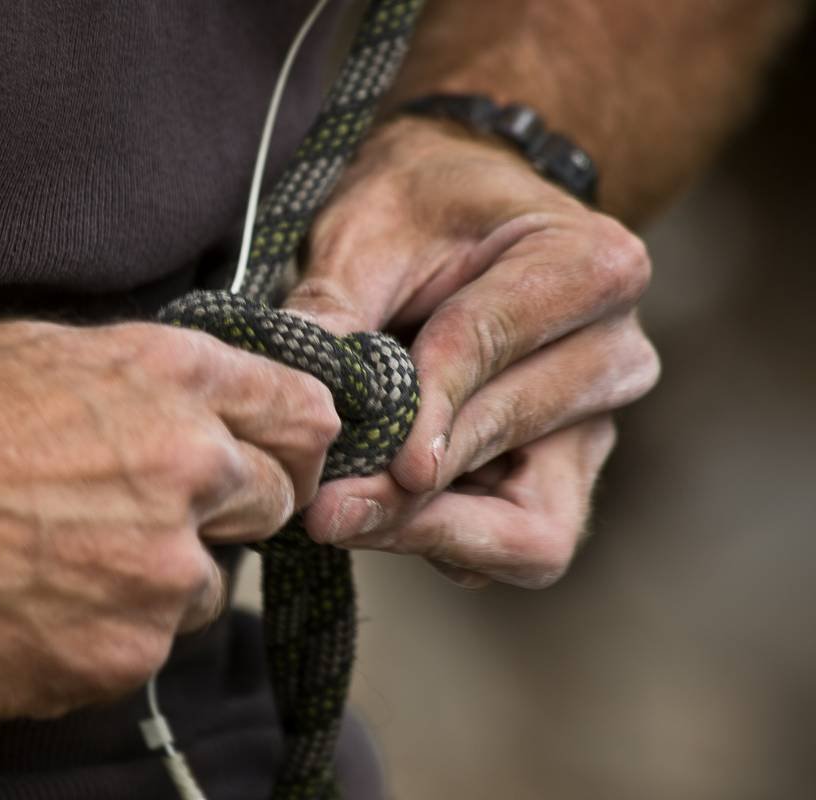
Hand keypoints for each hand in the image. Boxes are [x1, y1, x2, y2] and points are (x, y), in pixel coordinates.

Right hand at [0, 322, 336, 717]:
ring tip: (68, 562)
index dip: (297, 439)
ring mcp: (161, 571)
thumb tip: (212, 407)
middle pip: (276, 503)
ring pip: (210, 588)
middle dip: (231, 511)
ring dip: (163, 580)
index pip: (304, 412)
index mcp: (172, 380)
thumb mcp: (46, 352)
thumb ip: (152, 380)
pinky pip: (146, 647)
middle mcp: (188, 470)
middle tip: (156, 516)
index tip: (284, 457)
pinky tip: (38, 606)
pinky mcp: (120, 654)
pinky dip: (108, 633)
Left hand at [284, 118, 659, 588]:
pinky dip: (441, 539)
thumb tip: (306, 397)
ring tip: (339, 516)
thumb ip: (337, 308)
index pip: (499, 345)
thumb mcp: (365, 230)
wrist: (454, 218)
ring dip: (430, 530)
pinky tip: (372, 513)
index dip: (432, 407)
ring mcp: (595, 425)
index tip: (374, 456)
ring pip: (535, 524)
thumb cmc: (415, 208)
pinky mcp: (559, 476)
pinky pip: (514, 544)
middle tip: (327, 506)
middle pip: (519, 443)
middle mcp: (616, 352)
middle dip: (419, 486)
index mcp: (591, 264)